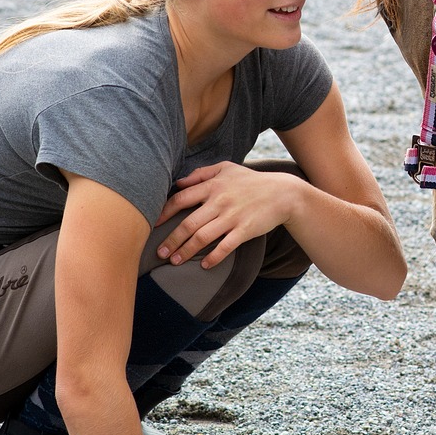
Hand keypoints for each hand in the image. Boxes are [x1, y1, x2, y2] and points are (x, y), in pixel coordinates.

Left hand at [154, 162, 301, 268]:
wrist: (283, 193)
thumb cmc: (252, 181)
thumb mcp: (227, 169)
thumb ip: (202, 173)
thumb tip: (179, 182)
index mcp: (213, 185)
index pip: (181, 199)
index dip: (164, 213)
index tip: (152, 225)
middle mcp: (220, 201)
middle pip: (188, 224)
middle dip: (171, 241)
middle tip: (160, 254)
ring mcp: (233, 216)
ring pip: (202, 237)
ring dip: (186, 251)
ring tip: (175, 262)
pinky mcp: (245, 230)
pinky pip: (225, 247)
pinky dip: (213, 258)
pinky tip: (205, 265)